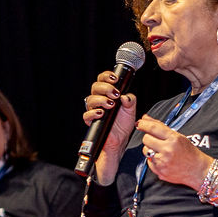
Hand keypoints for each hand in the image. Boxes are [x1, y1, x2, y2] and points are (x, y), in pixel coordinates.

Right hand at [83, 70, 137, 184]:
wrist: (120, 140)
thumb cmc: (123, 124)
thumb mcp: (131, 110)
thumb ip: (130, 100)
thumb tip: (125, 96)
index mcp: (108, 94)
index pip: (103, 80)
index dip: (107, 76)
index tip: (115, 79)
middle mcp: (99, 100)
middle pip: (95, 87)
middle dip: (105, 88)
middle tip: (115, 94)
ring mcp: (94, 110)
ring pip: (90, 99)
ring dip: (101, 99)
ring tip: (111, 105)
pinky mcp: (91, 121)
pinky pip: (87, 115)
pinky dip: (94, 113)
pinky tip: (102, 113)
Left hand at [137, 115, 212, 190]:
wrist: (197, 170)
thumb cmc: (189, 152)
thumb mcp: (178, 136)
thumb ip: (161, 127)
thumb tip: (146, 118)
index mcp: (174, 139)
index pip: (153, 128)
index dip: (144, 124)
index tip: (140, 123)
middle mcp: (168, 150)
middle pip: (146, 139)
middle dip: (148, 137)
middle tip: (156, 140)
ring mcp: (163, 162)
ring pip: (145, 150)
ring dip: (150, 148)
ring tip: (160, 150)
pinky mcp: (160, 171)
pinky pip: (148, 161)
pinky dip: (152, 159)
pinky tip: (162, 159)